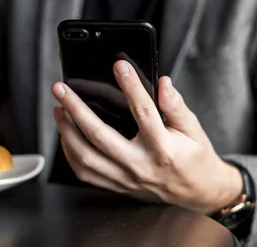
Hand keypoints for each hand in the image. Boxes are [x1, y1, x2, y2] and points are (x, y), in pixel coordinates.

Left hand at [51, 60, 242, 213]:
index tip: (119, 65)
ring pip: (85, 157)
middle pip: (99, 135)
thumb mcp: (193, 129)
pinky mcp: (117, 185)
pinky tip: (66, 135)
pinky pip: (86, 172)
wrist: (198, 192)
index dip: (131, 86)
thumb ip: (176, 105)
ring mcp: (126, 178)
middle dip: (75, 108)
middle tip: (61, 89)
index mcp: (163, 148)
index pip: (143, 111)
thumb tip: (163, 83)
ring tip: (58, 109)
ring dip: (66, 131)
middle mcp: (140, 165)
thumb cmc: (194, 158)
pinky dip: (71, 153)